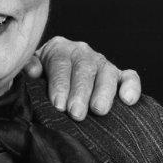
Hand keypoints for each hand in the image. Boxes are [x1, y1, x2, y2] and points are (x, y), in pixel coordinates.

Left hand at [24, 36, 141, 119]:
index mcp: (59, 49)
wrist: (55, 80)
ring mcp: (102, 63)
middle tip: (76, 113)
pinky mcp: (119, 76)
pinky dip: (131, 86)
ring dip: (103, 92)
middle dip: (80, 92)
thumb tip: (33, 71)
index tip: (58, 104)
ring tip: (99, 110)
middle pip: (84, 69)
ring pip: (106, 73)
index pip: (60, 63)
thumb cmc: (41, 80)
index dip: (60, 84)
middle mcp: (82, 53)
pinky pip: (129, 77)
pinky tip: (128, 100)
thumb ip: (30, 68)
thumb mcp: (31, 72)